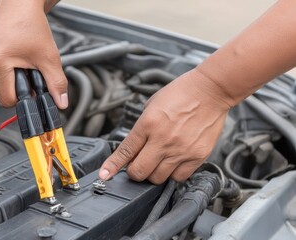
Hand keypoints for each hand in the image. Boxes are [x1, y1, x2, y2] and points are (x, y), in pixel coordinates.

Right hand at [0, 0, 67, 108]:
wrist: (19, 4)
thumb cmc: (31, 25)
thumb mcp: (48, 57)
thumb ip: (56, 83)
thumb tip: (61, 103)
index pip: (7, 99)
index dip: (23, 96)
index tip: (31, 86)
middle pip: (1, 90)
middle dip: (15, 83)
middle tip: (25, 66)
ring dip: (7, 75)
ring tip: (16, 57)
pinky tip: (6, 54)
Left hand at [99, 69, 229, 183]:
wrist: (210, 90)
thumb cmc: (181, 93)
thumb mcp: (152, 105)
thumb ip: (142, 127)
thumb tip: (134, 148)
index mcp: (148, 124)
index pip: (125, 152)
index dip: (112, 166)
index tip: (105, 174)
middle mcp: (162, 140)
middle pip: (139, 172)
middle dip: (134, 171)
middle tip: (137, 165)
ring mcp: (180, 150)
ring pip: (158, 178)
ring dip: (153, 173)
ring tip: (158, 161)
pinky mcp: (196, 156)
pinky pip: (179, 177)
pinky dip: (173, 174)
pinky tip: (173, 162)